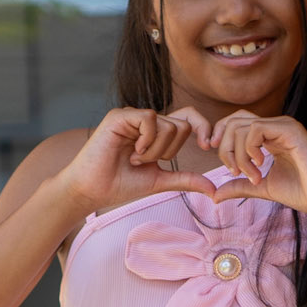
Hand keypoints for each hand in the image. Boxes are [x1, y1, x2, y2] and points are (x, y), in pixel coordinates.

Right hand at [58, 108, 217, 216]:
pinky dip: (147, 141)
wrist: (93, 190)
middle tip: (145, 162)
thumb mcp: (160, 181)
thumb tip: (214, 189)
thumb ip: (185, 180)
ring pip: (168, 125)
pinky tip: (132, 152)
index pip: (189, 118)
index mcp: (157, 132)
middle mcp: (146, 121)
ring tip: (133, 159)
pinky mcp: (121, 115)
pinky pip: (150, 119)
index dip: (203, 128)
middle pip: (182, 125)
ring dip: (155, 151)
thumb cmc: (120, 185)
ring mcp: (133, 116)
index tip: (207, 146)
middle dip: (170, 152)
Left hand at [209, 112, 306, 222]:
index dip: (221, 140)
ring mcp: (283, 126)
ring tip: (251, 176)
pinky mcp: (290, 130)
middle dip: (224, 148)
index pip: (235, 124)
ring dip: (238, 154)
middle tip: (235, 172)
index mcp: (269, 137)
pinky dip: (249, 149)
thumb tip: (214, 195)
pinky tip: (259, 166)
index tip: (226, 166)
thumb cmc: (303, 192)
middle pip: (233, 121)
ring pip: (241, 126)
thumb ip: (239, 186)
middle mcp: (275, 127)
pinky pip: (256, 129)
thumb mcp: (262, 188)